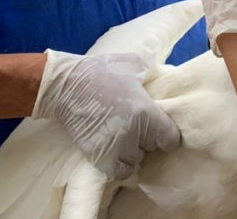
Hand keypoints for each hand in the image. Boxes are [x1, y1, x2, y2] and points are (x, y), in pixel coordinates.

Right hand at [32, 50, 179, 179]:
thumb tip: (165, 77)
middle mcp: (133, 133)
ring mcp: (115, 147)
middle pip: (152, 147)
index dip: (167, 134)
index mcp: (145, 111)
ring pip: (136, 159)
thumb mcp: (134, 63)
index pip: (170, 138)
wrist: (66, 86)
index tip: (161, 129)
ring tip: (124, 136)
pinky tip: (117, 152)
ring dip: (133, 150)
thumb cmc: (100, 71)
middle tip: (137, 125)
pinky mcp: (99, 156)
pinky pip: (120, 171)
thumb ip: (153, 73)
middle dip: (148, 138)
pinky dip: (121, 165)